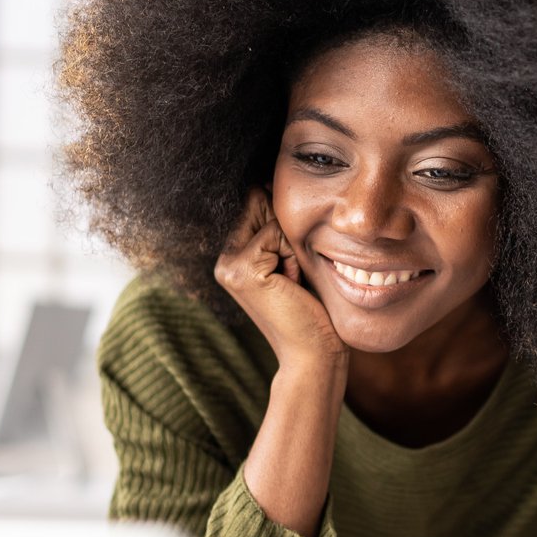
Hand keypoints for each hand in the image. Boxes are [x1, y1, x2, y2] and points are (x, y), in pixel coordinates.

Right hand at [214, 189, 344, 371]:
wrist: (313, 353)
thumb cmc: (312, 309)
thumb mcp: (293, 261)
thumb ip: (277, 227)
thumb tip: (266, 184)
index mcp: (232, 258)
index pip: (257, 206)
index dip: (285, 226)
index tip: (290, 269)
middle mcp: (223, 261)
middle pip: (262, 207)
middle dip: (288, 235)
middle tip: (292, 278)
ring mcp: (227, 266)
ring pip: (272, 220)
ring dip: (292, 248)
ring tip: (292, 283)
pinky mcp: (241, 269)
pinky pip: (276, 234)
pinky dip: (292, 257)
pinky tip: (291, 285)